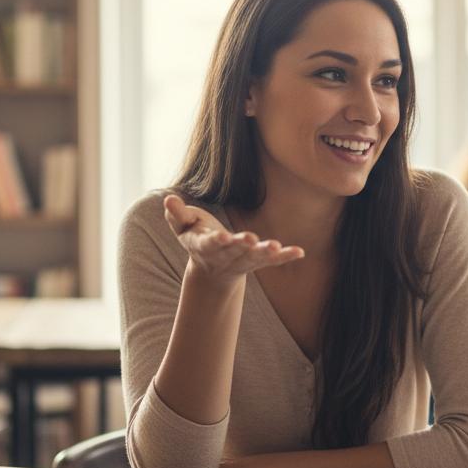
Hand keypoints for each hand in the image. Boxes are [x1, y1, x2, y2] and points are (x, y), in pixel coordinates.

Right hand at [163, 195, 303, 285]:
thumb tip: (168, 199)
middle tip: (250, 239)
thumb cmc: (196, 237)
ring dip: (265, 252)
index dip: (217, 241)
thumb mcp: (182, 226)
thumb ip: (176, 214)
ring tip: (276, 247)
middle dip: (242, 245)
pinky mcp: (258, 260)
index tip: (222, 237)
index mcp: (206, 246)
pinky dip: (285, 256)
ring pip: (254, 257)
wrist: (211, 268)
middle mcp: (226, 255)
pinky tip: (299, 252)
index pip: (211, 244)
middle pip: (234, 251)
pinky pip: (273, 260)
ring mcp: (243, 259)